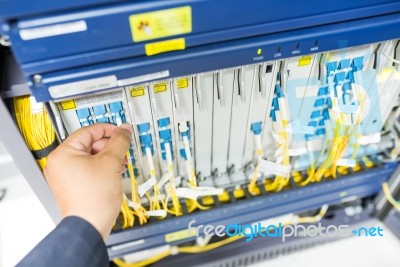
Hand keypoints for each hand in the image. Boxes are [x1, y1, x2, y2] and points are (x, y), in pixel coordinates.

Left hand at [44, 123, 131, 239]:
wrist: (90, 225)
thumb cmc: (93, 199)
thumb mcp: (111, 162)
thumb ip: (119, 141)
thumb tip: (124, 129)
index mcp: (63, 153)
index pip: (88, 132)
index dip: (108, 130)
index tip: (121, 132)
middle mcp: (60, 163)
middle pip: (89, 144)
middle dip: (110, 148)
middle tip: (123, 152)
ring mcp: (65, 176)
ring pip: (91, 157)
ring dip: (108, 158)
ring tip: (120, 165)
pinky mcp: (72, 186)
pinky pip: (88, 169)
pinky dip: (102, 169)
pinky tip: (114, 173)